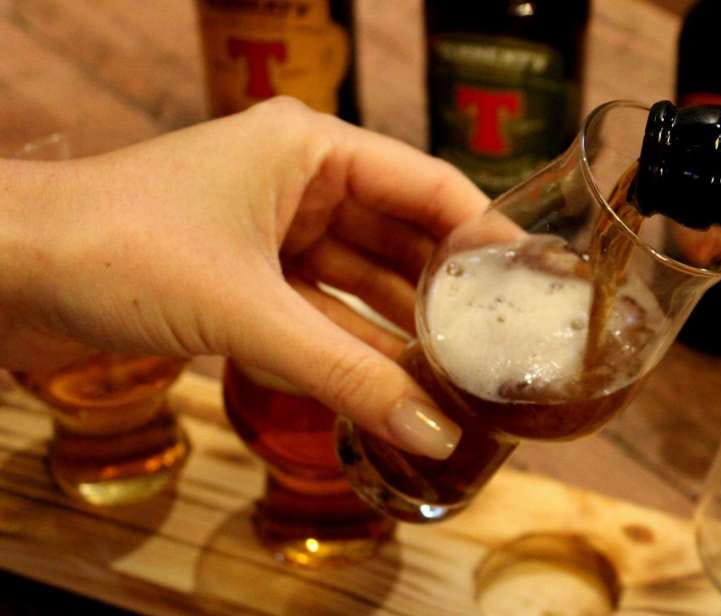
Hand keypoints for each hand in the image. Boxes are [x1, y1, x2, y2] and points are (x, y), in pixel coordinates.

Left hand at [0, 97, 487, 458]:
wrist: (5, 271)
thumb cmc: (116, 247)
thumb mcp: (249, 313)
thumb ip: (347, 375)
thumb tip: (433, 431)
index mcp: (310, 148)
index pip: (427, 185)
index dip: (484, 236)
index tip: (533, 286)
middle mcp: (298, 180)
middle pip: (400, 237)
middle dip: (447, 294)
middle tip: (503, 345)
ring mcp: (270, 229)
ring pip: (362, 279)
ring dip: (402, 328)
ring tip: (461, 376)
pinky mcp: (245, 276)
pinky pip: (320, 310)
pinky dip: (353, 346)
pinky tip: (395, 384)